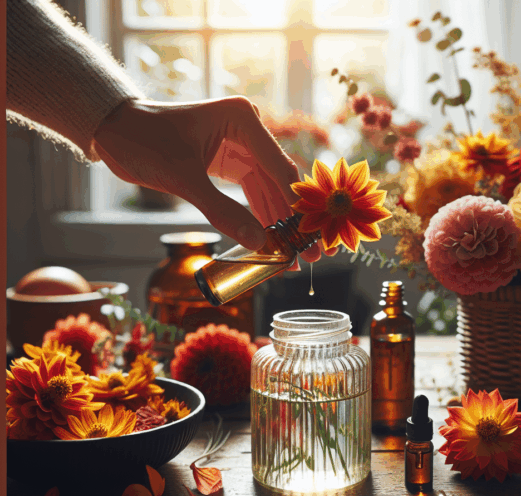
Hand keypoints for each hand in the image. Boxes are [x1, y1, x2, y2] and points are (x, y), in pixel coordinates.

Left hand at [92, 97, 324, 268]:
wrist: (114, 130)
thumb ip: (222, 212)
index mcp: (243, 120)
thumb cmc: (142, 141)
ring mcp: (243, 146)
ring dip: (281, 223)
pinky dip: (262, 217)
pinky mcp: (232, 161)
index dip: (296, 205)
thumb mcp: (183, 179)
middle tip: (312, 252)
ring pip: (270, 191)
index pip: (278, 167)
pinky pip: (254, 192)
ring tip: (295, 255)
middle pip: (280, 182)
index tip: (309, 235)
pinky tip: (274, 242)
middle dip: (293, 220)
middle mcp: (249, 130)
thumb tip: (258, 245)